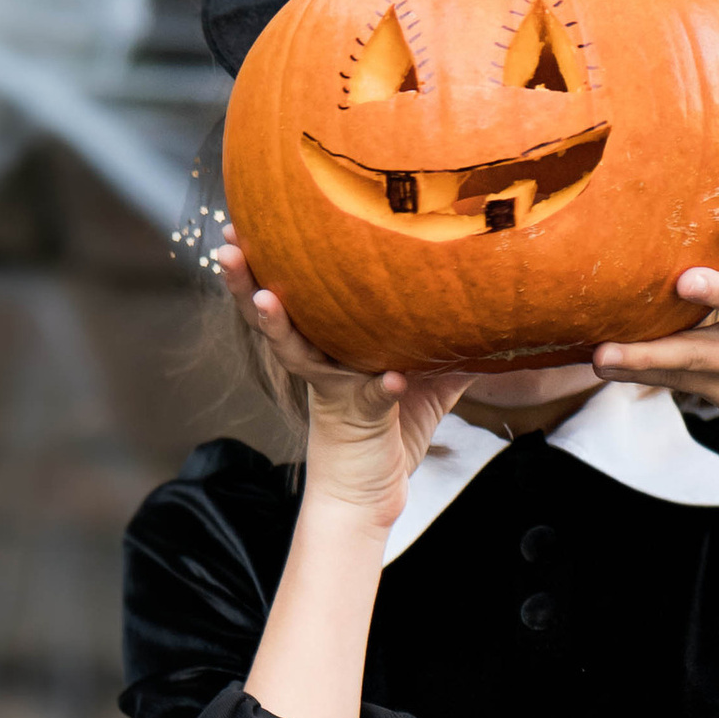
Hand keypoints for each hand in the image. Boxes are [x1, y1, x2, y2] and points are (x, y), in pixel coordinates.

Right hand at [219, 242, 467, 532]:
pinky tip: (389, 380)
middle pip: (273, 315)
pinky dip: (381, 390)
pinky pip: (368, 399)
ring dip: (275, 323)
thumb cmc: (391, 428)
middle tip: (227, 241)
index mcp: (326, 346)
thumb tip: (491, 298)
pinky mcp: (359, 421)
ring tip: (262, 296)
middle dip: (246, 279)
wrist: (370, 495)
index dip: (268, 259)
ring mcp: (333, 391)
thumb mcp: (425, 374)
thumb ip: (447, 336)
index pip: (292, 293)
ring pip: (296, 352)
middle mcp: (319, 363)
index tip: (247, 221)